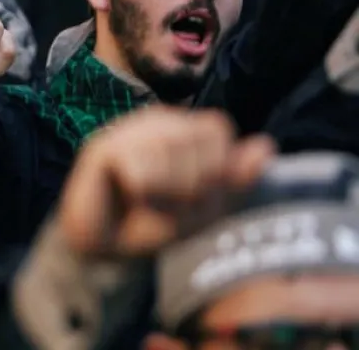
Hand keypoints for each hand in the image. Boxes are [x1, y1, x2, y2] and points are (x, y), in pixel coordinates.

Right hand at [58, 108, 274, 258]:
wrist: (107, 248)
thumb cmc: (154, 222)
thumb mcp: (205, 205)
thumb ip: (233, 176)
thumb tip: (266, 144)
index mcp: (180, 127)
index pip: (217, 128)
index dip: (216, 167)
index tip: (195, 193)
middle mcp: (153, 121)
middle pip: (198, 141)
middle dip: (191, 184)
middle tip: (168, 201)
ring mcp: (126, 131)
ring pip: (172, 154)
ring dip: (166, 193)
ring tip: (147, 202)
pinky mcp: (103, 148)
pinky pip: (143, 171)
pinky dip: (140, 194)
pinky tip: (126, 198)